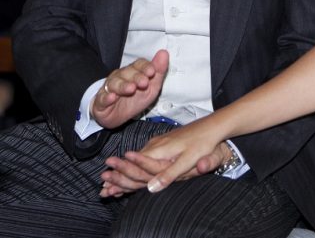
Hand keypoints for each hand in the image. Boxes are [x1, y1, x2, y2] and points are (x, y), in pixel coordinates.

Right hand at [91, 49, 168, 129]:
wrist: (117, 115)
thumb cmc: (135, 99)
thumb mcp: (152, 87)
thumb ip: (159, 71)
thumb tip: (164, 53)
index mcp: (134, 72)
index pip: (139, 64)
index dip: (145, 67)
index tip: (152, 72)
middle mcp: (121, 77)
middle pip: (127, 72)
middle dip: (136, 76)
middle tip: (144, 82)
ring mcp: (109, 88)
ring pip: (114, 83)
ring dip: (123, 85)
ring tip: (131, 89)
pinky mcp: (101, 100)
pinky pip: (102, 97)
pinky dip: (107, 97)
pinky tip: (112, 97)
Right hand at [101, 115, 229, 195]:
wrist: (211, 126)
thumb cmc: (202, 142)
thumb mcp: (188, 160)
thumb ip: (169, 174)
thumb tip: (150, 189)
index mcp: (159, 150)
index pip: (136, 166)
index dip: (122, 177)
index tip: (107, 184)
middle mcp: (154, 146)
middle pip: (132, 164)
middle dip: (117, 176)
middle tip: (101, 186)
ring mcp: (157, 144)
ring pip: (136, 161)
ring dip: (123, 172)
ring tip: (107, 183)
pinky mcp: (162, 145)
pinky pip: (143, 157)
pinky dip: (132, 166)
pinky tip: (126, 168)